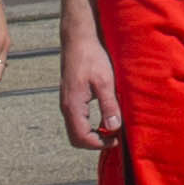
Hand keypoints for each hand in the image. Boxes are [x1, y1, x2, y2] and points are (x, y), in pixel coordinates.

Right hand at [58, 30, 118, 150]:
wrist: (78, 40)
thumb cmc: (92, 58)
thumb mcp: (105, 81)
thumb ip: (109, 105)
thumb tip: (114, 127)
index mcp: (73, 106)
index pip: (82, 137)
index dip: (99, 143)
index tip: (116, 139)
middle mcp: (67, 107)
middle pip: (76, 138)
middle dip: (95, 142)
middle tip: (114, 137)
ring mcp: (67, 103)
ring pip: (76, 130)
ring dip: (92, 134)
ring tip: (111, 128)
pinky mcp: (71, 98)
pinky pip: (77, 120)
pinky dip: (89, 125)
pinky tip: (104, 117)